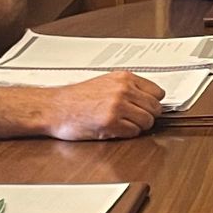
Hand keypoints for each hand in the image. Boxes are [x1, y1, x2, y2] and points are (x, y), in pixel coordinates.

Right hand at [39, 71, 164, 139]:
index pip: (157, 92)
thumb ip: (127, 88)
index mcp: (123, 78)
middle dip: (147, 116)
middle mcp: (123, 89)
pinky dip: (126, 134)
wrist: (54, 108)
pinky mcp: (111, 122)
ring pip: (147, 122)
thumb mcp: (105, 83)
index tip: (148, 108)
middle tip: (134, 119)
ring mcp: (118, 106)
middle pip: (156, 108)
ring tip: (122, 124)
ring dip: (137, 126)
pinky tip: (113, 129)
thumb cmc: (75, 99)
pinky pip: (133, 132)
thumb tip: (149, 99)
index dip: (152, 103)